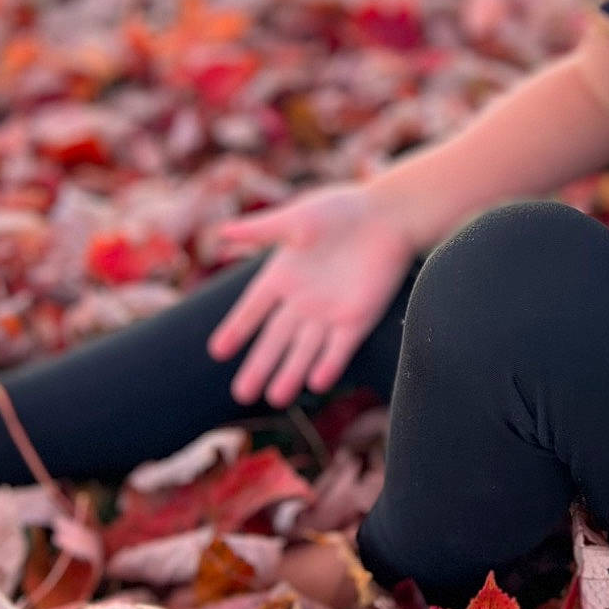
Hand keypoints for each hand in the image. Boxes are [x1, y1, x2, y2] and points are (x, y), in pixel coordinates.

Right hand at [206, 184, 419, 407]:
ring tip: (275, 398)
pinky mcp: (358, 318)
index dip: (237, 329)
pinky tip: (316, 383)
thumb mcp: (299, 218)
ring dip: (291, 373)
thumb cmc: (343, 210)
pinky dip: (329, 364)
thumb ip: (263, 230)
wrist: (390, 215)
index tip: (217, 352)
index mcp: (283, 276)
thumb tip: (222, 231)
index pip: (253, 310)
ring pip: (305, 350)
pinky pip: (340, 347)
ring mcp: (330, 312)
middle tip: (241, 394)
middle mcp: (302, 301)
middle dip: (259, 366)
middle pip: (276, 339)